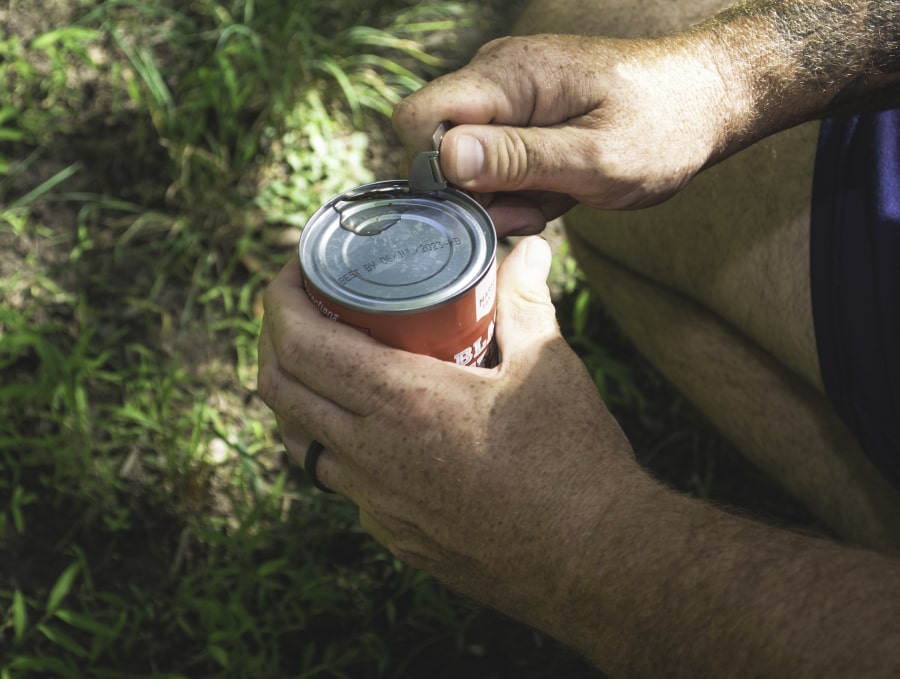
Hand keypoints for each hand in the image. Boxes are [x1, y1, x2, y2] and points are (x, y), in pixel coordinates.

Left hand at [257, 237, 639, 621]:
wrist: (594, 562)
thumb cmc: (572, 462)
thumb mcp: (546, 367)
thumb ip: (525, 302)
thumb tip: (530, 251)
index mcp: (401, 402)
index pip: (300, 343)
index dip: (279, 301)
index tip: (293, 273)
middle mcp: (371, 455)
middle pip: (280, 389)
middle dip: (275, 340)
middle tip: (304, 310)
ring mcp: (377, 503)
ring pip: (302, 441)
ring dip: (300, 395)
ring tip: (332, 366)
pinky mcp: (395, 536)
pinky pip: (343, 483)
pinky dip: (340, 445)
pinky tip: (379, 431)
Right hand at [393, 33, 746, 234]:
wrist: (705, 102)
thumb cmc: (663, 127)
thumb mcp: (594, 158)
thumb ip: (517, 159)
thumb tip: (445, 158)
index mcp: (509, 77)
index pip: (419, 118)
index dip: (437, 169)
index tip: (488, 197)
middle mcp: (497, 79)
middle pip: (439, 147)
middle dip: (479, 193)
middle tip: (535, 208)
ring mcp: (509, 99)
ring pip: (468, 164)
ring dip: (506, 195)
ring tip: (558, 196)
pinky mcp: (522, 118)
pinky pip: (496, 164)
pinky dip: (522, 188)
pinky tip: (559, 188)